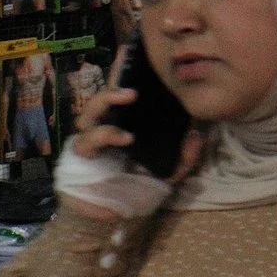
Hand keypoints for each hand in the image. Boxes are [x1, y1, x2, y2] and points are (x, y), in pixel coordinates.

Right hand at [61, 65, 201, 221]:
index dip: (125, 74)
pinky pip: (87, 140)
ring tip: (129, 96)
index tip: (133, 52)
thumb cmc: (133, 194)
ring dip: (107, 100)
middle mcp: (103, 130)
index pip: (123, 96)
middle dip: (115, 80)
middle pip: (102, 97)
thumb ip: (184, 158)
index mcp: (123, 127)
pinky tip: (124, 137)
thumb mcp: (168, 175)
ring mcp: (89, 143)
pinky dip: (105, 135)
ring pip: (89, 113)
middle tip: (135, 73)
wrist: (110, 224)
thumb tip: (198, 135)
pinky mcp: (79, 157)